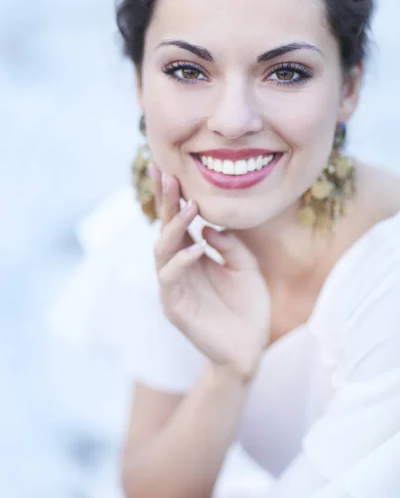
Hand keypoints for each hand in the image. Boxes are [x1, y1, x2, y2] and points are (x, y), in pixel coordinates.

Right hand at [149, 163, 270, 382]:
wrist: (249, 347)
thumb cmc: (247, 306)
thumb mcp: (245, 267)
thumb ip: (229, 245)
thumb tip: (209, 227)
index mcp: (193, 255)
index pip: (179, 221)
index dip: (173, 196)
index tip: (170, 168)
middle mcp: (179, 267)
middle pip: (165, 228)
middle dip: (165, 201)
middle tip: (166, 173)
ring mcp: (173, 286)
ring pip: (162, 251)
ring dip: (174, 227)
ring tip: (188, 207)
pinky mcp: (174, 307)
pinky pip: (172, 279)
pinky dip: (182, 262)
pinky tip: (198, 247)